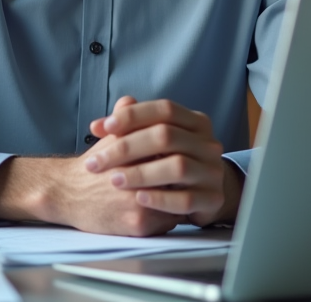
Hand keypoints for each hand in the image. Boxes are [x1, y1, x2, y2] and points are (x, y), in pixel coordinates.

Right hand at [0, 98, 185, 235]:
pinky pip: (169, 221)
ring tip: (176, 191)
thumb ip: (125, 118)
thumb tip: (131, 100)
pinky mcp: (139, 224)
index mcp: (136, 153)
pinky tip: (163, 208)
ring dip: (179, 197)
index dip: (179, 154)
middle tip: (186, 174)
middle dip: (183, 176)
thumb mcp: (108, 137)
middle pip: (179, 176)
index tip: (179, 156)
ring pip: (178, 201)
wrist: (66, 193)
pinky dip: (169, 215)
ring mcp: (140, 203)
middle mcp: (140, 178)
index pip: (174, 153)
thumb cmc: (93, 166)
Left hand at [86, 95, 241, 226]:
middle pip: (166, 136)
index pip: (165, 109)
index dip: (133, 115)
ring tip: (114, 180)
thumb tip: (98, 125)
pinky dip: (160, 199)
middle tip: (97, 161)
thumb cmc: (169, 162)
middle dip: (126, 147)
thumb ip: (128, 129)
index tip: (104, 127)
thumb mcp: (152, 142)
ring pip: (177, 167)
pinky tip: (138, 199)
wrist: (203, 193)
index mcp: (195, 122)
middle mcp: (209, 143)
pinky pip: (186, 200)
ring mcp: (213, 171)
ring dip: (141, 173)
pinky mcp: (214, 199)